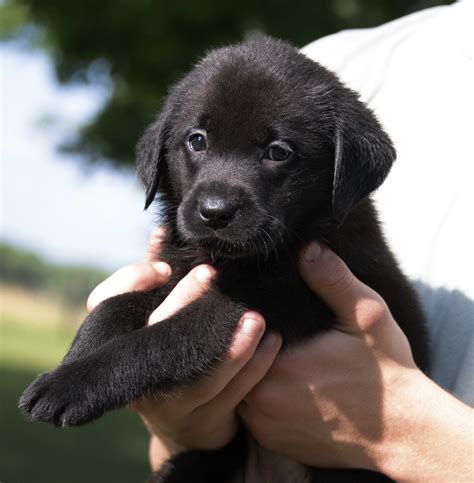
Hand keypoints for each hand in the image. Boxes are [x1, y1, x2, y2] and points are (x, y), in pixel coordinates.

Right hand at [87, 228, 281, 470]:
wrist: (185, 422)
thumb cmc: (169, 352)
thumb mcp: (158, 315)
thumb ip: (158, 278)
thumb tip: (162, 233)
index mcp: (122, 343)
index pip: (105, 306)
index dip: (130, 282)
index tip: (162, 266)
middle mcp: (139, 376)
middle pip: (156, 336)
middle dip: (183, 302)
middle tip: (209, 273)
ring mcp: (170, 405)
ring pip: (201, 378)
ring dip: (231, 348)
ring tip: (255, 318)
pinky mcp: (204, 423)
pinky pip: (232, 397)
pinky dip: (254, 368)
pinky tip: (272, 342)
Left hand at [238, 242, 472, 480]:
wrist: (404, 433)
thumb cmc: (386, 372)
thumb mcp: (366, 316)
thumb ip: (333, 280)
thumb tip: (306, 247)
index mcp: (278, 369)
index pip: (237, 335)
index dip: (240, 318)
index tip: (250, 305)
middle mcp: (262, 403)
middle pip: (232, 360)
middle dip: (240, 339)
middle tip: (251, 320)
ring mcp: (263, 426)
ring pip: (236, 384)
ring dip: (246, 365)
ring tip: (260, 342)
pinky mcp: (270, 440)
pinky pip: (247, 408)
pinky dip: (255, 389)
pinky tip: (274, 373)